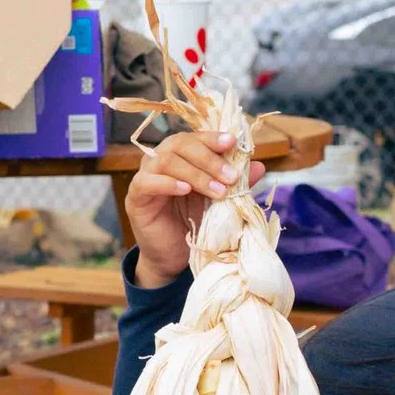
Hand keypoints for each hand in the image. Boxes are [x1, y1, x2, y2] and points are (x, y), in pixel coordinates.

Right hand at [125, 130, 265, 288]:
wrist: (173, 256)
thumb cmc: (194, 223)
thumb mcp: (218, 200)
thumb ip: (235, 183)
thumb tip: (259, 166)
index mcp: (180, 155)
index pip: (194, 137)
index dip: (212, 138)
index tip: (232, 143)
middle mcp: (160, 159)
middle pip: (180, 144)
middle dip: (209, 158)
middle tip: (231, 177)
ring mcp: (145, 176)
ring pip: (167, 161)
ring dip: (196, 174)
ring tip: (218, 191)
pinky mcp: (135, 196)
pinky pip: (148, 182)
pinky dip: (168, 183)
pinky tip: (185, 190)